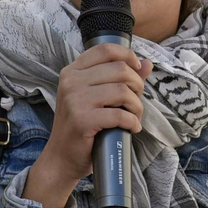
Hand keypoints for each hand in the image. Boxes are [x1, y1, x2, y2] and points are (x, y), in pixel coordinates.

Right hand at [24, 43, 150, 207]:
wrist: (61, 158)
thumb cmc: (81, 127)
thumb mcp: (96, 98)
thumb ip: (120, 78)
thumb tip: (147, 64)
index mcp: (73, 71)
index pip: (105, 49)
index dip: (127, 56)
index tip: (137, 70)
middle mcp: (71, 81)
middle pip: (119, 69)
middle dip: (137, 86)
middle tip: (136, 102)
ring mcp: (75, 100)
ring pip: (122, 91)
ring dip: (137, 106)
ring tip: (135, 116)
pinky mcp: (82, 119)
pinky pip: (119, 115)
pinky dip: (132, 122)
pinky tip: (132, 128)